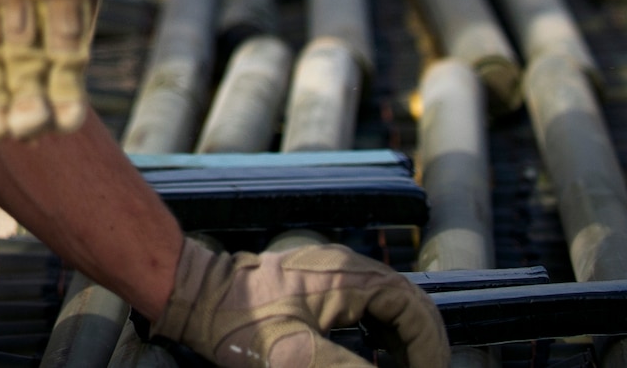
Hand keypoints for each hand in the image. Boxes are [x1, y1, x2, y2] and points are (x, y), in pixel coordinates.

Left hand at [150, 239, 447, 367]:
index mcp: (351, 278)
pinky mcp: (317, 284)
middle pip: (407, 305)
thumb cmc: (239, 324)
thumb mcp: (299, 357)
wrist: (196, 296)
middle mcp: (347, 268)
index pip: (415, 309)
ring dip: (402, 342)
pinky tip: (374, 359)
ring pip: (388, 306)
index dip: (430, 348)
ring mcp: (332, 273)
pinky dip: (379, 334)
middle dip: (420, 346)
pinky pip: (365, 307)